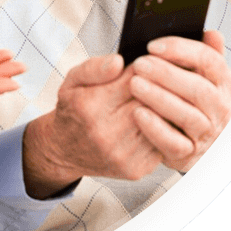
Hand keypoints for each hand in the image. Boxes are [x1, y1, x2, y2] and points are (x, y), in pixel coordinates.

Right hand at [23, 54, 166, 196]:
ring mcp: (122, 155)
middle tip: (159, 79)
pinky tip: (156, 119)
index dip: (146, 69)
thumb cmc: (73, 110)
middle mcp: (106, 134)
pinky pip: (163, 142)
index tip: (148, 64)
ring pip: (162, 123)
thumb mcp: (73, 80)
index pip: (134, 81)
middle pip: (151, 102)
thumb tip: (118, 61)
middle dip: (159, 87)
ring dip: (164, 108)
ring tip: (160, 98)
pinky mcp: (136, 169)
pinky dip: (164, 128)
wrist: (65, 150)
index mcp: (90, 107)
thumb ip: (94, 67)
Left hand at [127, 30, 230, 171]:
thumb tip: (212, 33)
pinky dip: (155, 128)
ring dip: (158, 98)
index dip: (180, 50)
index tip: (152, 45)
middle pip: (198, 88)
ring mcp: (208, 133)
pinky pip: (174, 143)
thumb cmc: (191, 99)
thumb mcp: (201, 75)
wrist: (193, 142)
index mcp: (224, 82)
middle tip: (138, 64)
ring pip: (187, 115)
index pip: (209, 60)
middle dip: (165, 74)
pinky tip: (138, 114)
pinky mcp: (190, 154)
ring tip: (134, 85)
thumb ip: (204, 53)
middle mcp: (221, 108)